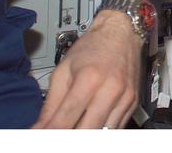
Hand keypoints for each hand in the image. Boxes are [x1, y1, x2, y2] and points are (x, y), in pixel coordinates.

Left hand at [33, 11, 142, 129]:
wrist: (122, 32)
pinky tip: (89, 127)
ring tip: (73, 131)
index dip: (50, 134)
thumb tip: (38, 128)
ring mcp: (125, 98)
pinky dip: (101, 131)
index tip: (40, 140)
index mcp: (89, 78)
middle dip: (68, 139)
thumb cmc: (93, 47)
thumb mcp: (63, 70)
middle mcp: (111, 89)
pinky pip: (116, 128)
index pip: (66, 118)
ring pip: (104, 134)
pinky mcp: (133, 103)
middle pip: (87, 131)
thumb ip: (50, 103)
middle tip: (56, 139)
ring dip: (85, 136)